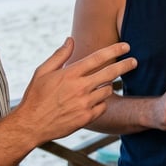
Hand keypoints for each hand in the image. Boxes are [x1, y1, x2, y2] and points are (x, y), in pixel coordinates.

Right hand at [16, 39, 136, 141]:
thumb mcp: (42, 72)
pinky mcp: (87, 118)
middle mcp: (80, 88)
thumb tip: (70, 39)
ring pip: (107, 90)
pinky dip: (101, 102)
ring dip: (107, 86)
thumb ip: (59, 55)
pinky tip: (93, 101)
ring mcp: (84, 104)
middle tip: (134, 61)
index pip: (98, 58)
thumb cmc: (35, 96)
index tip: (126, 46)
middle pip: (110, 73)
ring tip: (100, 86)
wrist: (31, 125)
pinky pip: (103, 106)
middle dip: (125, 65)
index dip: (114, 50)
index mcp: (70, 74)